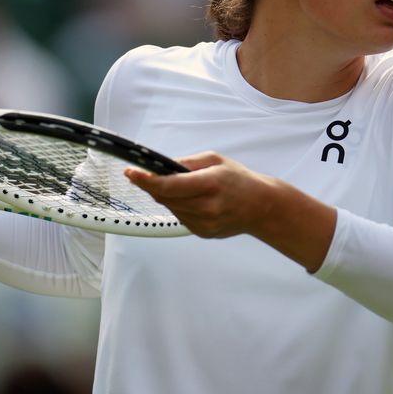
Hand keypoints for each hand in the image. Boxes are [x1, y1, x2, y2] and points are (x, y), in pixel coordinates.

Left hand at [123, 152, 275, 238]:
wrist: (261, 207)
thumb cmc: (239, 180)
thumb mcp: (215, 160)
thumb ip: (186, 163)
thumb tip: (161, 166)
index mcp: (210, 184)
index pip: (168, 186)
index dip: (146, 180)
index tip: (131, 172)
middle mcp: (206, 207)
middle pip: (165, 198)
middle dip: (151, 185)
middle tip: (141, 175)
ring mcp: (204, 223)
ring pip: (170, 208)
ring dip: (166, 196)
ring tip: (178, 186)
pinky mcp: (202, 233)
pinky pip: (180, 217)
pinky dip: (178, 206)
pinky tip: (191, 200)